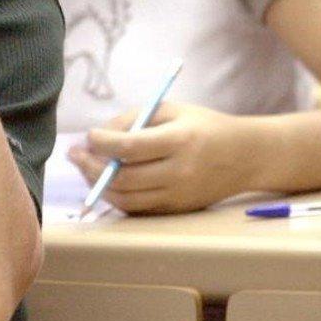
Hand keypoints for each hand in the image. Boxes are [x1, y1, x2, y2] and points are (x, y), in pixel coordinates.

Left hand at [67, 102, 266, 213]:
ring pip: (126, 199)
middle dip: (91, 166)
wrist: (245, 156)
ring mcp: (179, 195)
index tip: (89, 136)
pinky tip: (106, 182)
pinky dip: (116, 197)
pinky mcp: (177, 210)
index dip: (102, 143)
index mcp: (180, 140)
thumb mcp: (171, 110)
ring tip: (85, 168)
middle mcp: (180, 172)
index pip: (130, 147)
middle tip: (75, 155)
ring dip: (98, 185)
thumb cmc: (203, 126)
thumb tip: (97, 137)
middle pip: (124, 178)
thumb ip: (133, 118)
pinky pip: (138, 209)